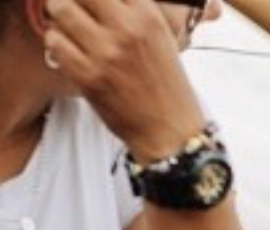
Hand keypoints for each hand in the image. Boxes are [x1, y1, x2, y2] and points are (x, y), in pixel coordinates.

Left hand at [42, 0, 207, 160]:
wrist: (173, 133)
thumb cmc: (166, 86)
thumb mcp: (161, 38)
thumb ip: (133, 10)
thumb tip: (102, 0)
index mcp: (147, 15)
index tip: (91, 3)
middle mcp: (127, 29)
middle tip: (73, 9)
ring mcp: (106, 53)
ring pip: (60, 9)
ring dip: (59, 17)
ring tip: (69, 30)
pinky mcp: (89, 75)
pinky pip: (54, 41)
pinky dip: (56, 44)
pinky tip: (69, 52)